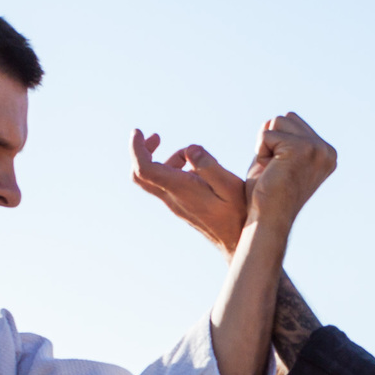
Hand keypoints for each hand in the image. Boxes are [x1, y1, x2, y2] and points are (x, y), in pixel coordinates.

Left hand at [131, 130, 250, 252]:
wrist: (237, 242)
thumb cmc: (237, 214)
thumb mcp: (230, 186)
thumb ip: (209, 166)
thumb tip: (189, 148)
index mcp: (180, 189)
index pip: (144, 169)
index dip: (137, 148)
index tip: (138, 131)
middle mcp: (172, 197)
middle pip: (140, 175)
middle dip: (142, 152)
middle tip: (156, 137)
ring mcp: (175, 203)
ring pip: (155, 178)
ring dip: (166, 160)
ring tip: (189, 156)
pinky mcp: (182, 206)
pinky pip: (168, 184)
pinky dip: (175, 169)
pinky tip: (195, 169)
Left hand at [245, 113, 335, 226]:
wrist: (268, 220)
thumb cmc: (268, 195)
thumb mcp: (280, 159)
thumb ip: (282, 136)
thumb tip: (279, 117)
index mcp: (326, 153)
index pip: (292, 122)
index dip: (277, 144)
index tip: (282, 171)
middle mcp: (327, 150)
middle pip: (285, 118)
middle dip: (272, 141)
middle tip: (275, 170)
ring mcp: (316, 148)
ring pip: (277, 122)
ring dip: (266, 146)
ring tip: (273, 171)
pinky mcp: (300, 149)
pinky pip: (267, 134)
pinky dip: (261, 152)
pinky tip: (270, 173)